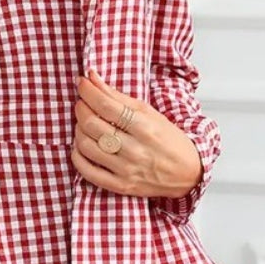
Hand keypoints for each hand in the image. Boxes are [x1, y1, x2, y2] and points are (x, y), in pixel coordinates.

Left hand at [71, 68, 202, 199]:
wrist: (187, 172)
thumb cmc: (168, 139)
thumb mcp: (148, 113)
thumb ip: (118, 96)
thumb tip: (92, 78)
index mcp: (145, 127)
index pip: (106, 106)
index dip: (88, 92)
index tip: (82, 83)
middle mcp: (135, 150)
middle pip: (92, 125)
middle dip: (81, 108)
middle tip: (82, 103)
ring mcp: (126, 170)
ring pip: (86, 146)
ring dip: (78, 130)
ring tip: (84, 123)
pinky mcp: (120, 186)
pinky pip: (87, 171)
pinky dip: (77, 156)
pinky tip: (81, 146)